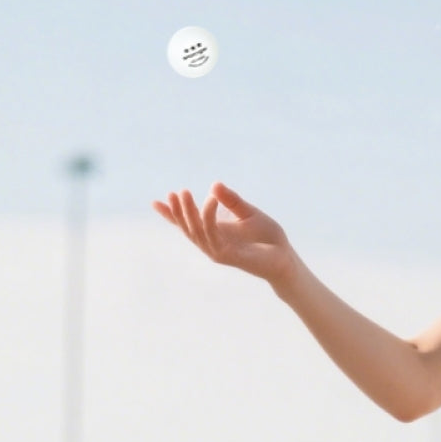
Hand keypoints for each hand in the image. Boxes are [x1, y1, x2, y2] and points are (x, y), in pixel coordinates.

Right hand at [152, 182, 296, 286]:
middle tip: (175, 193)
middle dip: (178, 211)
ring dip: (189, 212)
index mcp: (215, 232)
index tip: (155, 201)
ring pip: (196, 231)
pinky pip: (212, 235)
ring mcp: (218, 251)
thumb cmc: (268, 236)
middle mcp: (213, 243)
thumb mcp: (248, 212)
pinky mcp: (227, 255)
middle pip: (188, 228)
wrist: (285, 256)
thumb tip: (214, 184)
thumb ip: (231, 200)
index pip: (189, 224)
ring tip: (184, 193)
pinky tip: (210, 200)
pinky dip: (208, 217)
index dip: (171, 215)